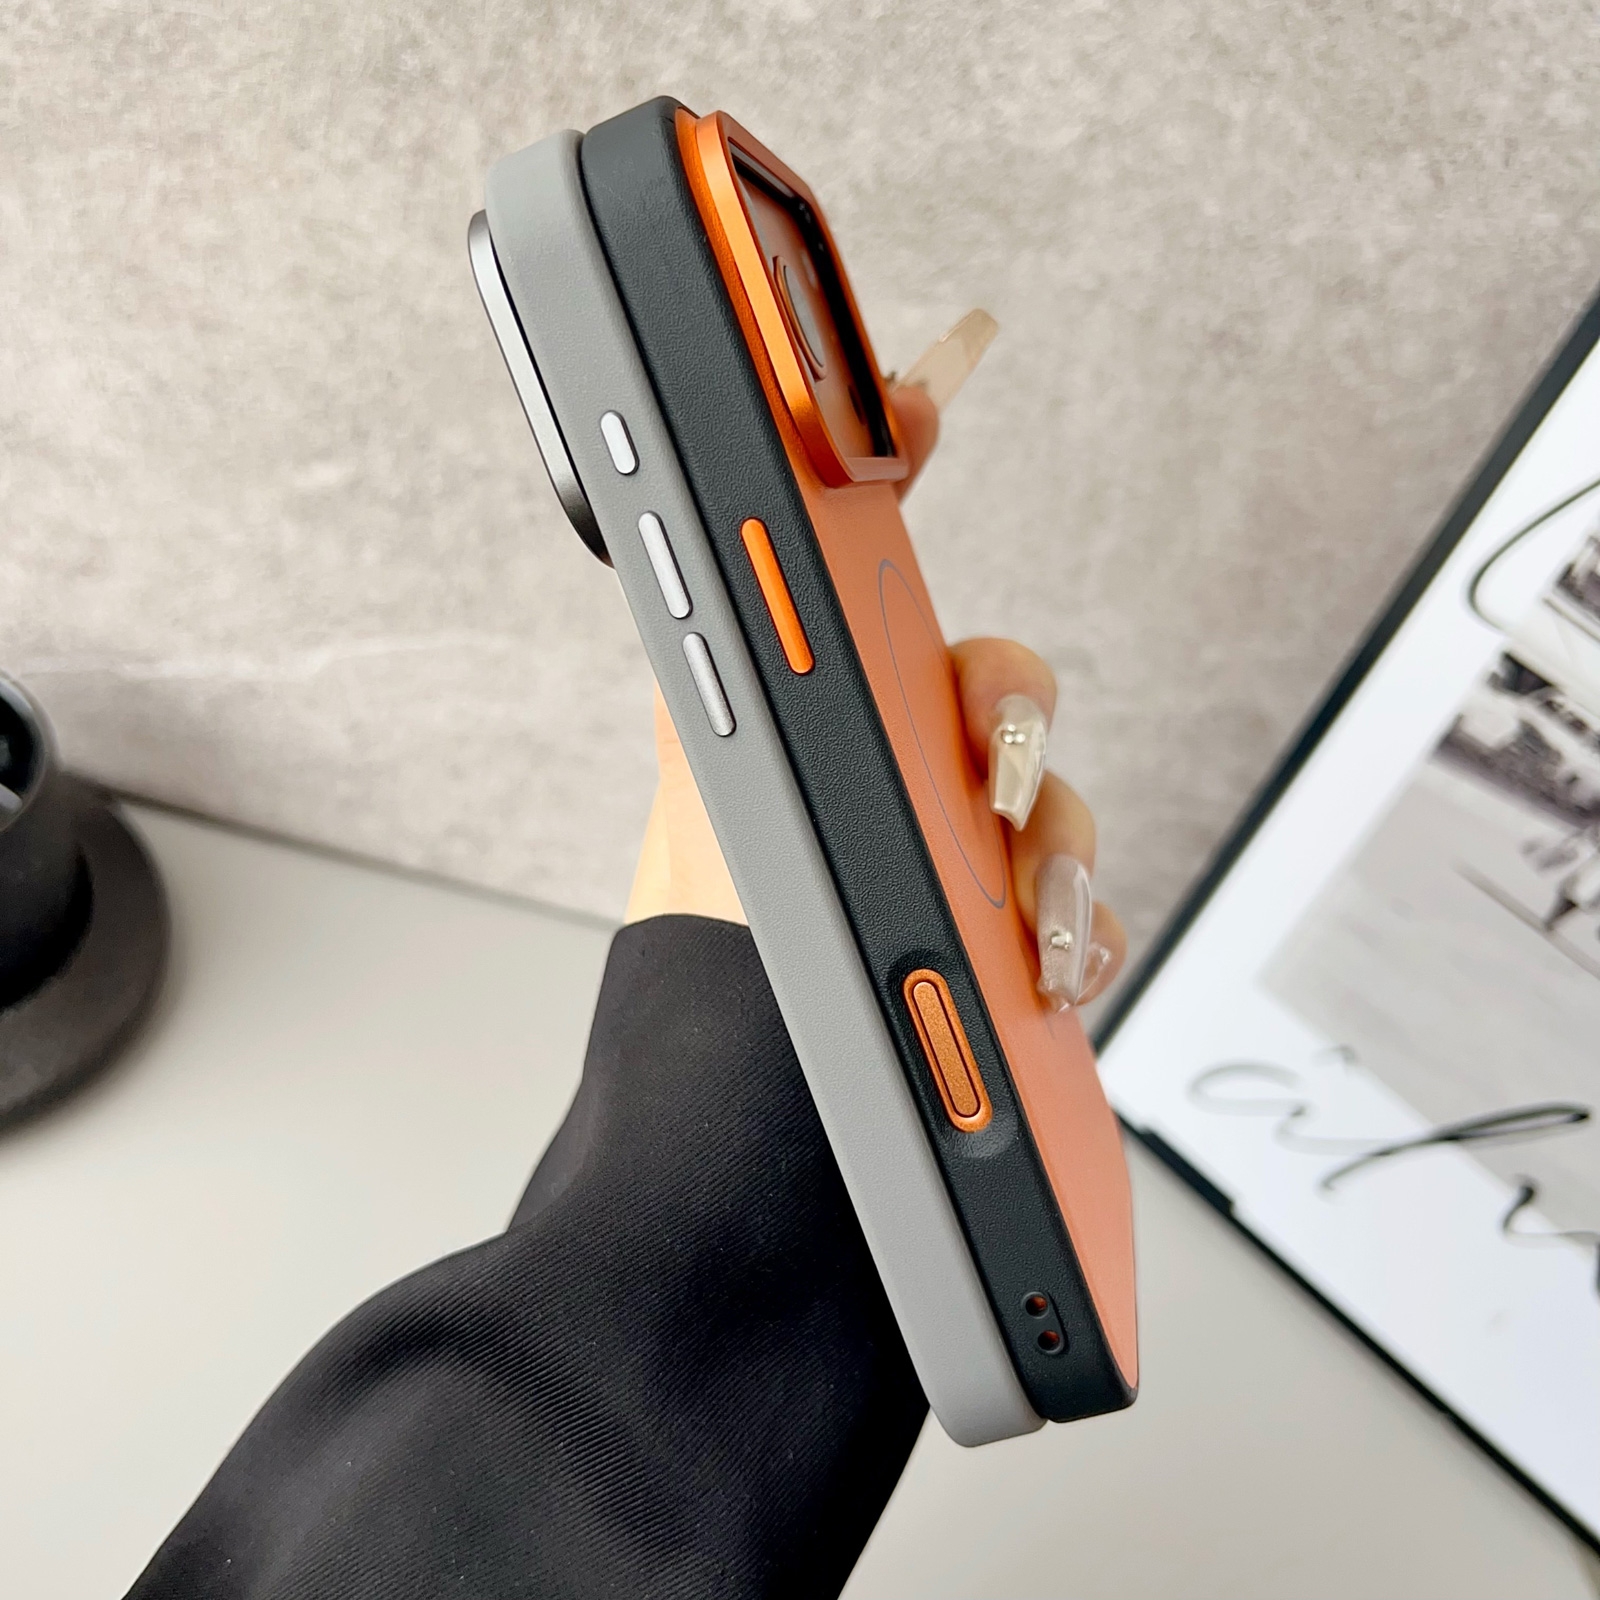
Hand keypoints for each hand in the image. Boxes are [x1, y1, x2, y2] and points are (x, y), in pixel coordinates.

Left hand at [623, 383, 1125, 1010]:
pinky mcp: (1009, 943)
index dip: (906, 460)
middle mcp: (902, 769)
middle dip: (1017, 716)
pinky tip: (1053, 968)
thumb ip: (722, 632)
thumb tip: (713, 489)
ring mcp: (963, 856)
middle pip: (1006, 694)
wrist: (745, 1081)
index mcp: (831, 709)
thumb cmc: (722, 920)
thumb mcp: (710, 764)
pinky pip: (1086, 916)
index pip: (871, 569)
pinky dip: (1084, 936)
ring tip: (1029, 921)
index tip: (941, 361)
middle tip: (994, 766)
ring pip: (1062, 812)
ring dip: (1061, 853)